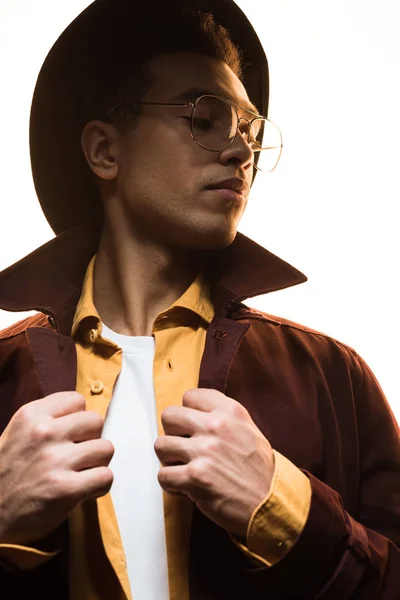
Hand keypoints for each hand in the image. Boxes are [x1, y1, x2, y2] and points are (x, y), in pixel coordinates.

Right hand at [0, 392, 113, 545]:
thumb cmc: (7, 476)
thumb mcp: (18, 434)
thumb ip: (48, 420)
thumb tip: (84, 414)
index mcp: (30, 415)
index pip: (77, 400)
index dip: (78, 419)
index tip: (70, 435)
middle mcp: (43, 433)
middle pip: (96, 421)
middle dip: (91, 439)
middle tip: (76, 456)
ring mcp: (56, 460)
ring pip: (106, 448)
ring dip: (97, 463)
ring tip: (80, 473)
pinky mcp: (66, 489)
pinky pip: (106, 477)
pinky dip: (99, 486)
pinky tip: (83, 490)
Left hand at [154, 389, 274, 537]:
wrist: (270, 503)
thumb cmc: (259, 470)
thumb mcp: (249, 430)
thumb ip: (223, 417)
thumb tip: (192, 413)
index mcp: (230, 411)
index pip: (190, 396)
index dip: (187, 414)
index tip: (192, 428)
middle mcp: (216, 426)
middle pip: (169, 416)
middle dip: (173, 434)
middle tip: (184, 448)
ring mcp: (204, 450)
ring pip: (161, 445)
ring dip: (169, 460)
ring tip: (184, 468)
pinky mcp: (195, 476)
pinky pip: (163, 475)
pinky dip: (171, 484)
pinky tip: (186, 487)